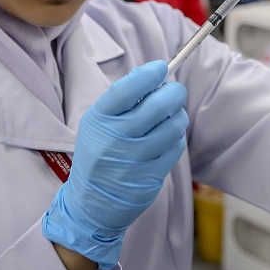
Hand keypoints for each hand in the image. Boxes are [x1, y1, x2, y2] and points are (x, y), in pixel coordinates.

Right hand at [42, 60, 187, 269]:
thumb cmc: (99, 152)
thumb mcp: (97, 123)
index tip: (161, 66)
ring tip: (169, 116)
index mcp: (99, 120)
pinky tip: (166, 137)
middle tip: (174, 90)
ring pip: (174, 124)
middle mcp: (116, 138)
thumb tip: (156, 74)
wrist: (92, 202)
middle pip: (158, 105)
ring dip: (177, 115)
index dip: (148, 75)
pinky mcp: (152, 176)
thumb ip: (123, 100)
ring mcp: (135, 159)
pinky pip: (176, 146)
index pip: (126, 90)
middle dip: (174, 92)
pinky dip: (175, 137)